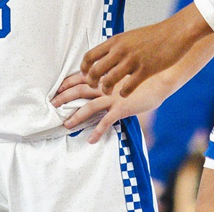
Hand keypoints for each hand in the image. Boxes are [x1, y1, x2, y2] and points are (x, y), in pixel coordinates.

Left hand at [52, 72, 170, 143]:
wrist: (161, 78)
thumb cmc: (144, 76)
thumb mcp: (125, 74)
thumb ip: (112, 78)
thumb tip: (103, 81)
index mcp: (106, 76)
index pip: (81, 78)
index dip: (67, 83)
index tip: (57, 89)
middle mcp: (106, 86)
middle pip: (79, 90)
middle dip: (64, 97)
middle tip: (52, 104)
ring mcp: (114, 97)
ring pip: (89, 106)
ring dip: (76, 116)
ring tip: (66, 125)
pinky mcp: (122, 107)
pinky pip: (107, 121)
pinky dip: (98, 131)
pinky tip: (91, 139)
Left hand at [80, 6, 211, 96]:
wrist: (175, 32)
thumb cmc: (154, 35)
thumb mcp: (130, 37)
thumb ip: (117, 47)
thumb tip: (106, 57)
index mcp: (115, 41)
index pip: (90, 56)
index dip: (84, 68)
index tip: (85, 75)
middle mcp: (120, 50)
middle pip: (95, 71)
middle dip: (91, 82)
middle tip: (95, 87)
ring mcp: (132, 60)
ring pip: (108, 81)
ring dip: (105, 90)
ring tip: (108, 93)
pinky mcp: (145, 70)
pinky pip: (128, 87)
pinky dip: (123, 93)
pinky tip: (125, 94)